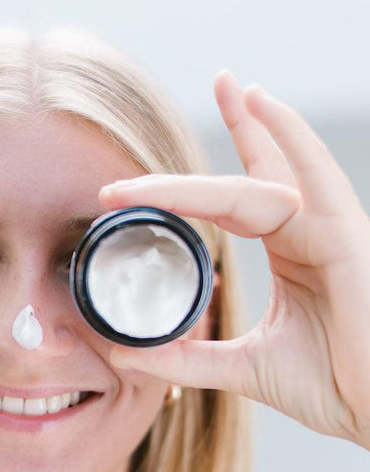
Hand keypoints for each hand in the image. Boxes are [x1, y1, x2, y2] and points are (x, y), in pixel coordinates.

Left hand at [99, 71, 369, 449]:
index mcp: (290, 253)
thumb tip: (123, 353)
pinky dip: (290, 138)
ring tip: (228, 85)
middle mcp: (308, 234)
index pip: (230, 206)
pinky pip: (315, 179)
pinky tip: (262, 102)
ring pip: (272, 176)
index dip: (179, 195)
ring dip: (250, 128)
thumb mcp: (243, 366)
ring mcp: (331, 232)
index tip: (123, 194)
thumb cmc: (331, 385)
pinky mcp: (347, 240)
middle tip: (184, 117)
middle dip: (217, 148)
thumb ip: (187, 357)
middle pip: (252, 178)